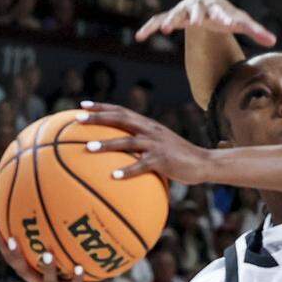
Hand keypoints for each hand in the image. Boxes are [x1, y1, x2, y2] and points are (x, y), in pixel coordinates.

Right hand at [0, 225, 109, 281]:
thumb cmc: (71, 280)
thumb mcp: (61, 265)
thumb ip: (55, 247)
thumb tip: (53, 219)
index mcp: (35, 276)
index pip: (14, 262)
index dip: (3, 248)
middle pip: (25, 271)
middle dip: (17, 256)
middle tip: (11, 239)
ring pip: (50, 280)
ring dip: (49, 267)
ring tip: (47, 253)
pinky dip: (77, 277)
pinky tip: (80, 267)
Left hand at [77, 102, 212, 183]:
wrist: (203, 162)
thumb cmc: (178, 157)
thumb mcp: (159, 145)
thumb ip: (142, 145)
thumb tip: (120, 155)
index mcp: (148, 125)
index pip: (121, 111)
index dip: (102, 107)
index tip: (82, 105)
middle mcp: (150, 130)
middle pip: (121, 119)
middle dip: (98, 118)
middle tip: (77, 119)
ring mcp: (156, 145)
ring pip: (128, 141)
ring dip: (107, 144)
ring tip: (89, 148)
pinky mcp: (163, 161)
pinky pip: (142, 165)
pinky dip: (127, 170)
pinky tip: (114, 176)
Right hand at [134, 0, 275, 45]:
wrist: (207, 1)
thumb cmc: (226, 14)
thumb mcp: (240, 22)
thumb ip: (256, 31)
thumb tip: (274, 42)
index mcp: (217, 8)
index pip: (223, 12)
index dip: (225, 17)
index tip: (228, 22)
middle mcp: (199, 7)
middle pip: (197, 11)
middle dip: (195, 16)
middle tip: (195, 22)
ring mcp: (183, 11)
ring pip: (175, 15)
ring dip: (170, 20)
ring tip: (165, 29)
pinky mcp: (172, 17)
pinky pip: (158, 21)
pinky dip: (149, 27)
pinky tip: (140, 37)